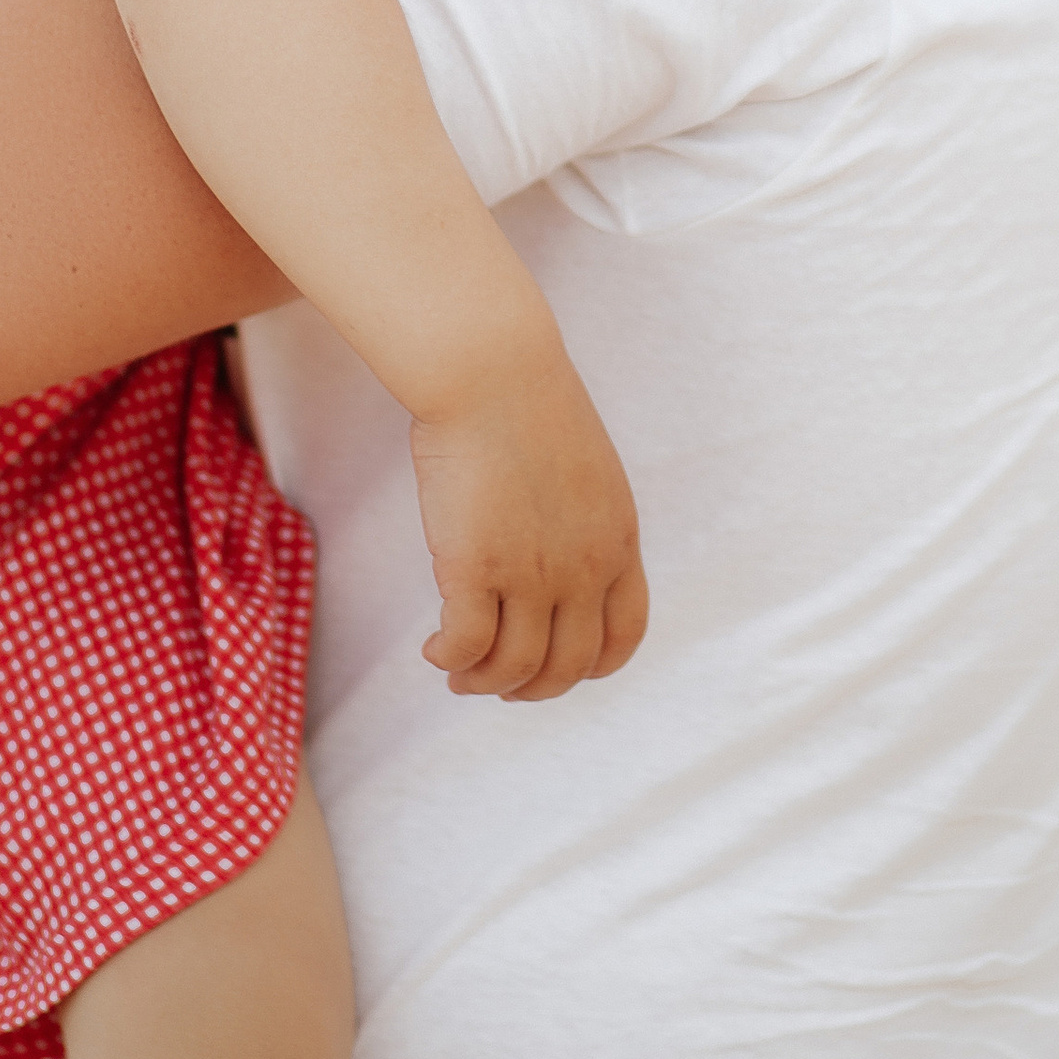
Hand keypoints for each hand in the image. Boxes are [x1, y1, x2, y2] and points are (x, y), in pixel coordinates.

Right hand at [410, 335, 648, 702]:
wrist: (492, 371)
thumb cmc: (526, 404)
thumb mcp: (586, 470)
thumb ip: (583, 523)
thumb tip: (556, 564)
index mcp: (618, 540)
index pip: (623, 637)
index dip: (590, 667)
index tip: (555, 666)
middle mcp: (585, 568)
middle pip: (569, 666)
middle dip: (532, 687)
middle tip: (497, 682)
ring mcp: (533, 573)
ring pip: (515, 668)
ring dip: (484, 682)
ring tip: (458, 672)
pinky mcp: (476, 569)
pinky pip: (467, 646)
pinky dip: (451, 661)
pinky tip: (435, 649)